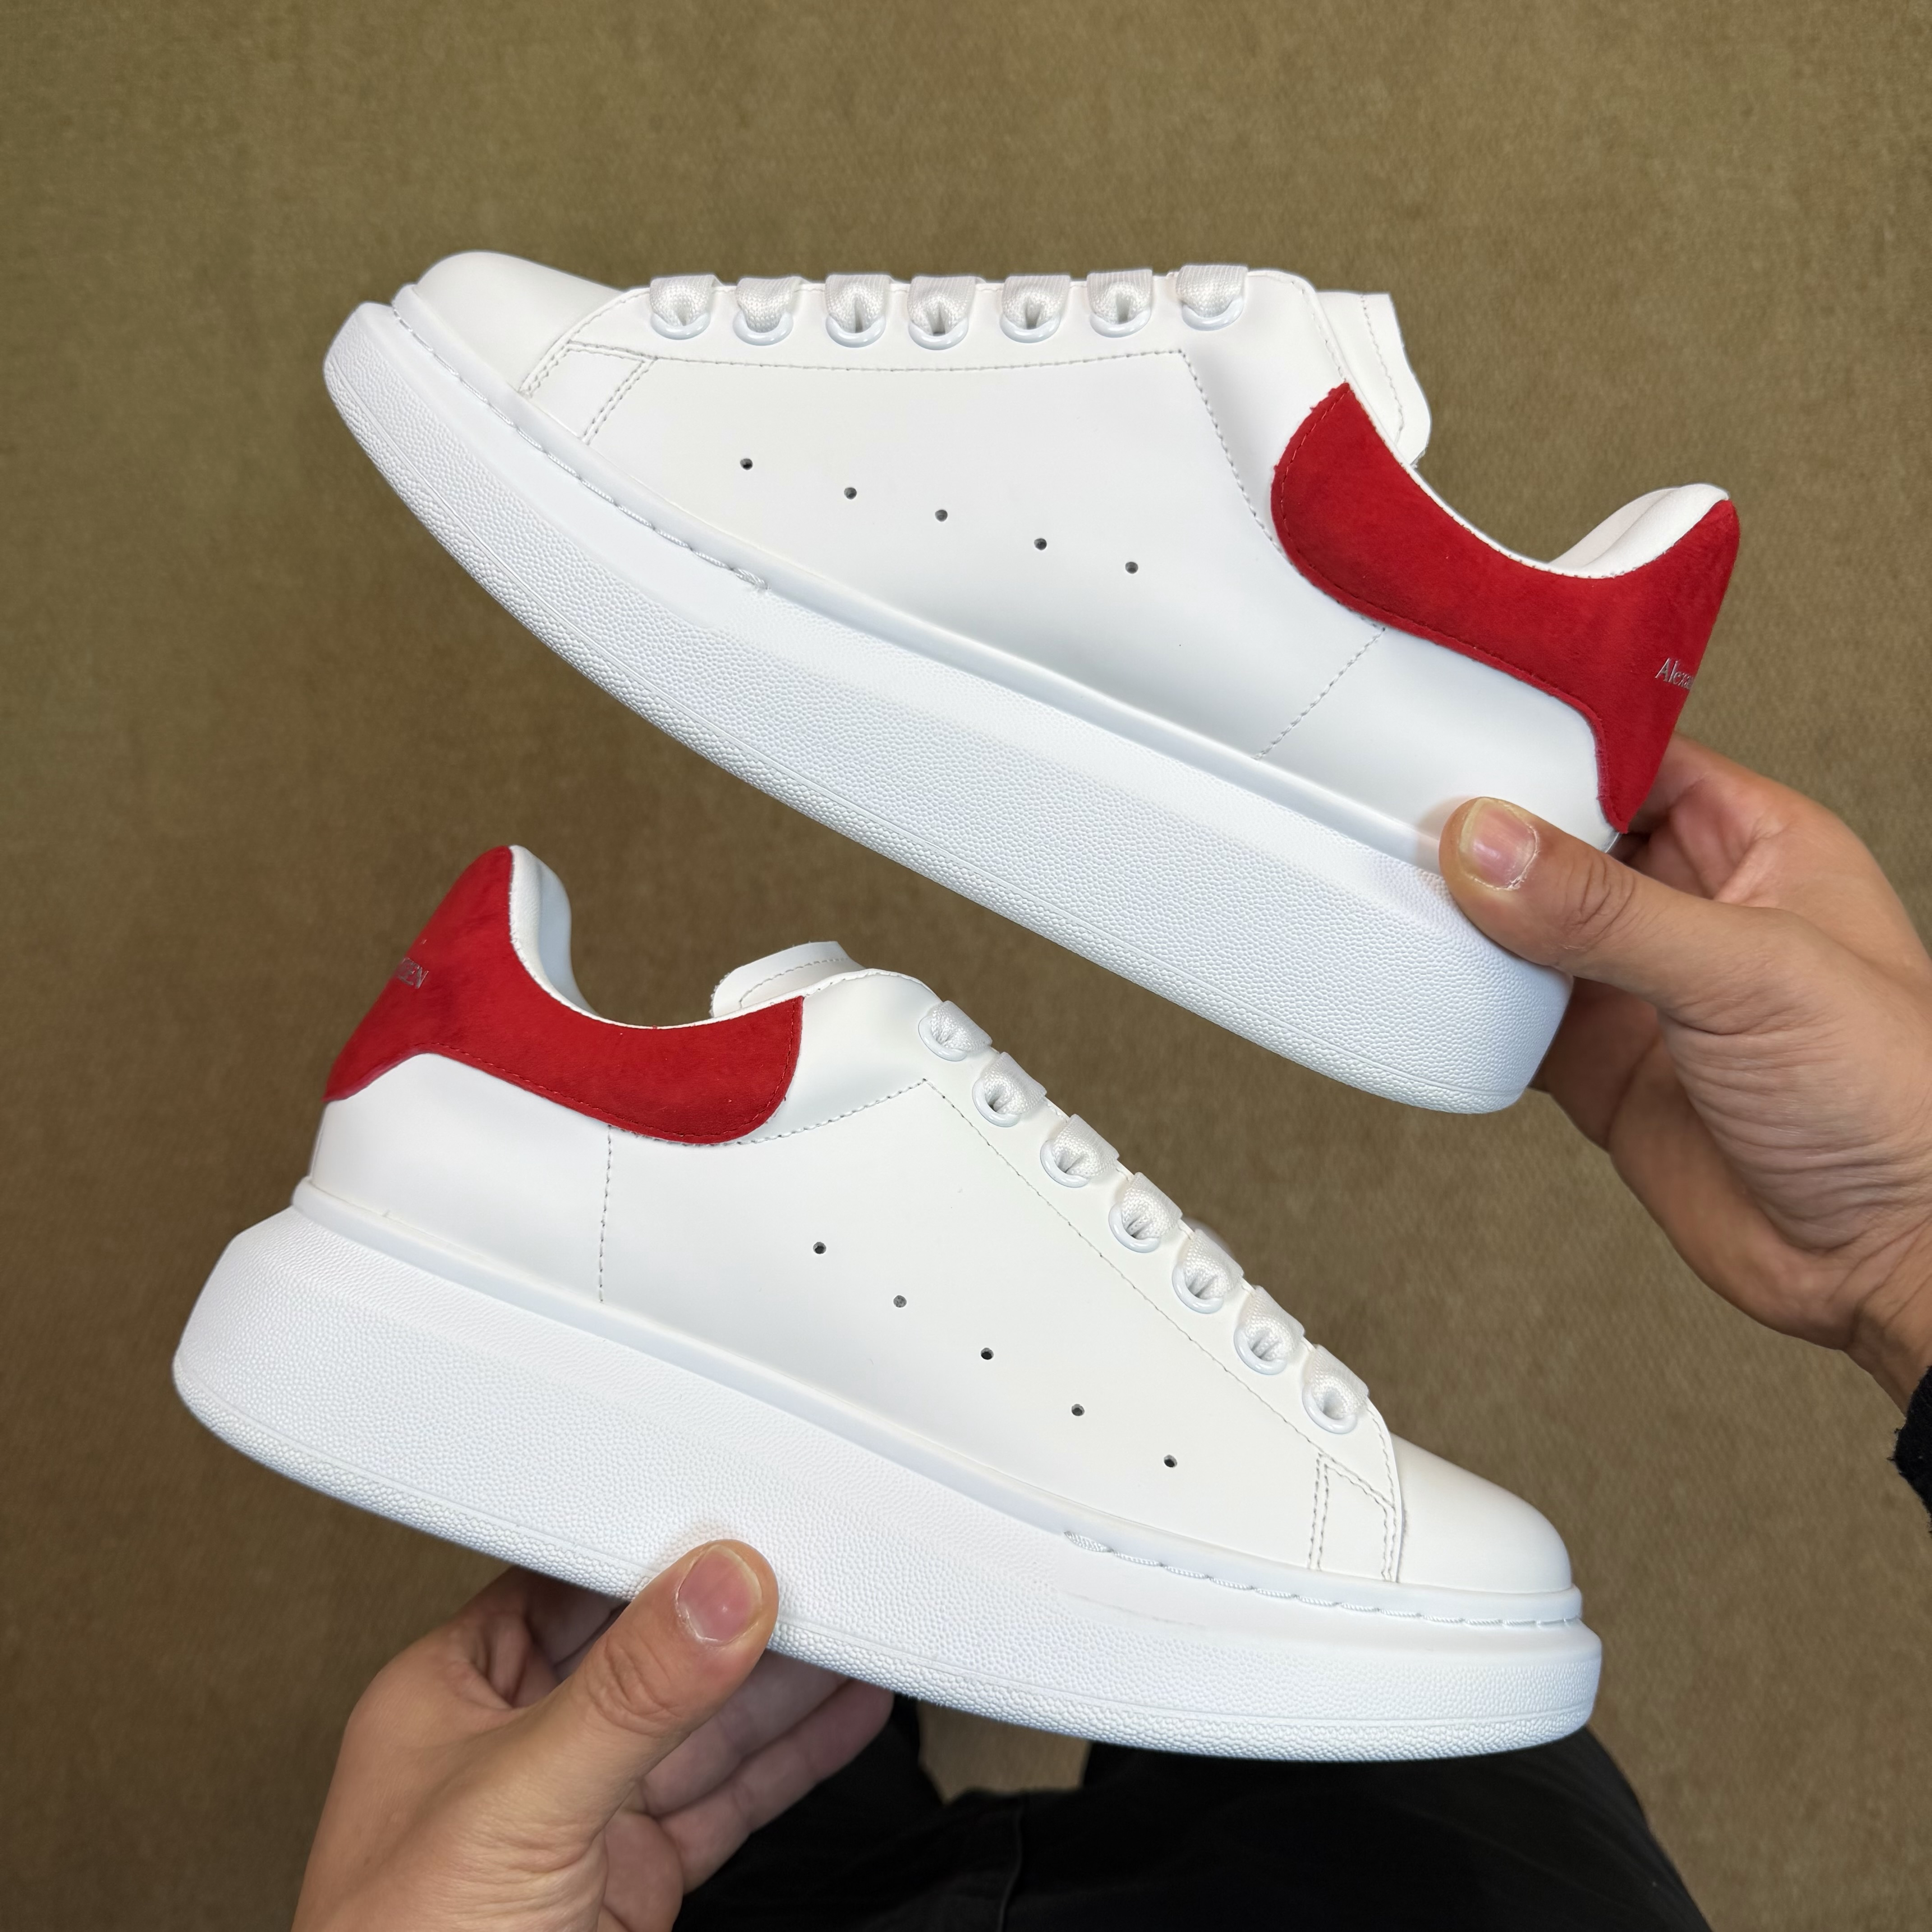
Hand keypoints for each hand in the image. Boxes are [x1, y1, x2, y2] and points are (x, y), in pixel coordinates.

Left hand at [293, 1544, 891, 1931]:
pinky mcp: (633, 1881)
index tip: (741, 1511)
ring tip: (864, 1622)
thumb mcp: (517, 1803)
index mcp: (450, 1695)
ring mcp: (581, 1817)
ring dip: (786, 1680)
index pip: (567, 1581)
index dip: (654, 1543)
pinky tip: (844, 1715)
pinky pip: (727, 1798)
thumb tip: (718, 1590)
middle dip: (740, 1609)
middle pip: (650, 1648)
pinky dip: (792, 1758)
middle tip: (829, 1561)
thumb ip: (629, 1694)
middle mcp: (516, 1747)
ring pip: (703, 1724)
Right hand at [1441, 735, 1931, 1408]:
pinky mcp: (1595, 1063)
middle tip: (1407, 817)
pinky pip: (1506, 1014)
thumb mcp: (1749, 973)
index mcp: (1757, 846)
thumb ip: (1608, 910)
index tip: (1466, 743)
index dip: (1554, 749)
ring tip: (1397, 889)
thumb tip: (1490, 844)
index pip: (1635, 763)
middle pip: (1564, 840)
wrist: (1882, 1261)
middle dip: (1492, 832)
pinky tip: (1428, 980)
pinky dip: (1462, 1001)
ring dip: (1468, 917)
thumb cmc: (1892, 1100)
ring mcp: (1637, 988)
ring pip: (1524, 926)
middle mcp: (1692, 908)